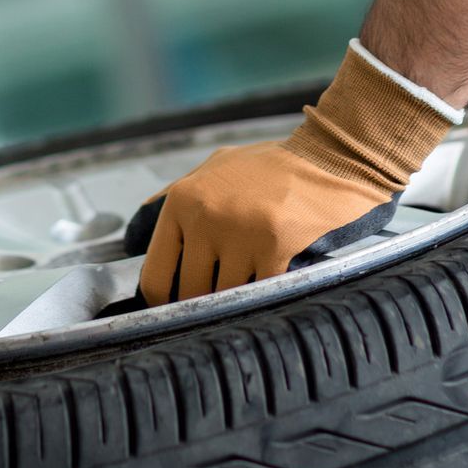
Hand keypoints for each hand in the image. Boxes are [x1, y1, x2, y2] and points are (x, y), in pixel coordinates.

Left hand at [127, 140, 398, 301]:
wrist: (333, 157)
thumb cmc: (273, 168)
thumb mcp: (214, 169)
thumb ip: (174, 199)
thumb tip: (135, 239)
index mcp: (184, 200)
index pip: (156, 277)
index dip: (166, 304)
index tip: (180, 310)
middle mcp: (205, 216)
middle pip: (190, 294)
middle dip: (207, 301)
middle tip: (224, 297)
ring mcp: (240, 233)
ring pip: (226, 298)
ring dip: (240, 298)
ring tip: (254, 281)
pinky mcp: (276, 247)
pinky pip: (260, 293)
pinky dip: (267, 294)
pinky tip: (277, 280)